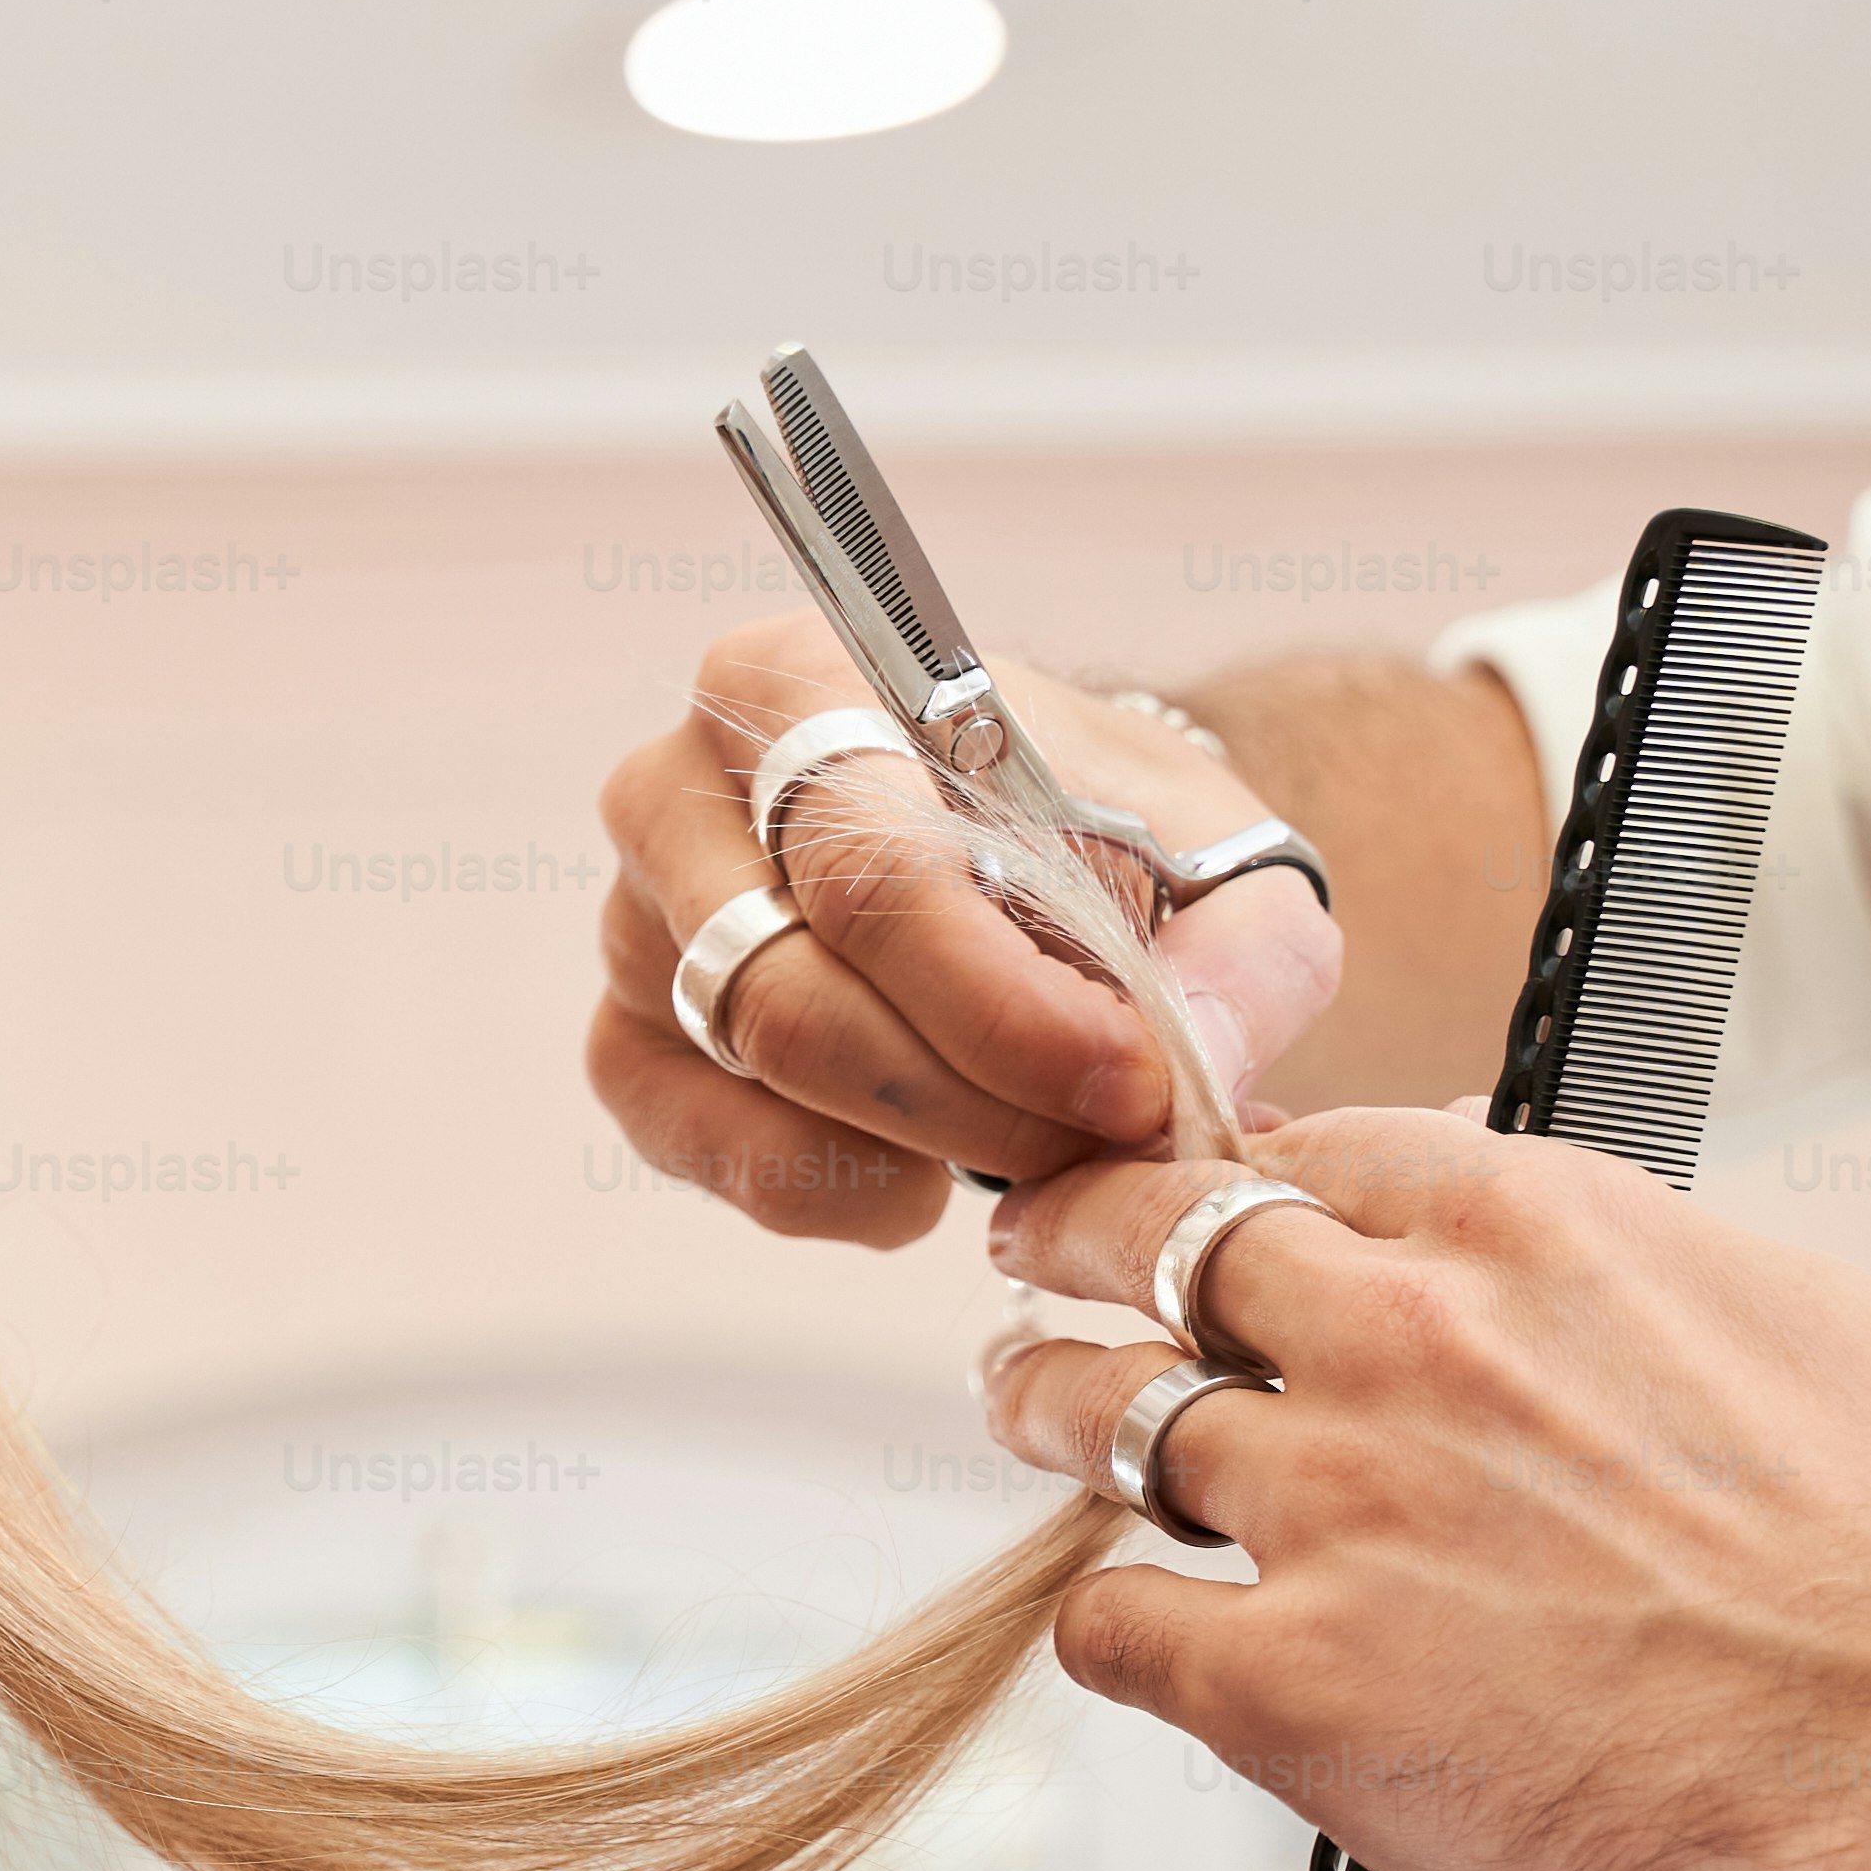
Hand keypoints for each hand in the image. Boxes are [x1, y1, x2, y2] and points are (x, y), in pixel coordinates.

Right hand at [585, 612, 1349, 1244]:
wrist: (1042, 836)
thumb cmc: (1112, 834)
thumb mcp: (1225, 861)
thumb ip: (1245, 961)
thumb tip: (1190, 1077)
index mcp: (806, 682)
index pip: (869, 874)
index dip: (1003, 1011)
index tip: (1132, 1087)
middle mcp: (678, 786)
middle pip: (795, 997)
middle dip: (972, 1102)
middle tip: (1101, 1140)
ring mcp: (633, 917)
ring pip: (755, 1076)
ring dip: (918, 1145)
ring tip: (1038, 1140)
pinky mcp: (625, 1033)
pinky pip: (699, 1145)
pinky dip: (825, 1188)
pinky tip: (922, 1177)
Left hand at [971, 1107, 1870, 1870]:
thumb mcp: (1795, 1323)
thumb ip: (1631, 1274)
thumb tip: (1569, 1264)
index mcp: (1533, 1233)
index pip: (1304, 1152)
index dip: (1227, 1178)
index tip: (1189, 1198)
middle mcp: (1405, 1342)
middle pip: (1149, 1240)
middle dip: (1074, 1240)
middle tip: (1034, 1261)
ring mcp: (1329, 1506)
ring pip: (1091, 1414)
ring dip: (1053, 1414)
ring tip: (1040, 1417)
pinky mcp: (1286, 1679)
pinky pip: (1112, 1627)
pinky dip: (1121, 1632)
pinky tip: (1155, 1643)